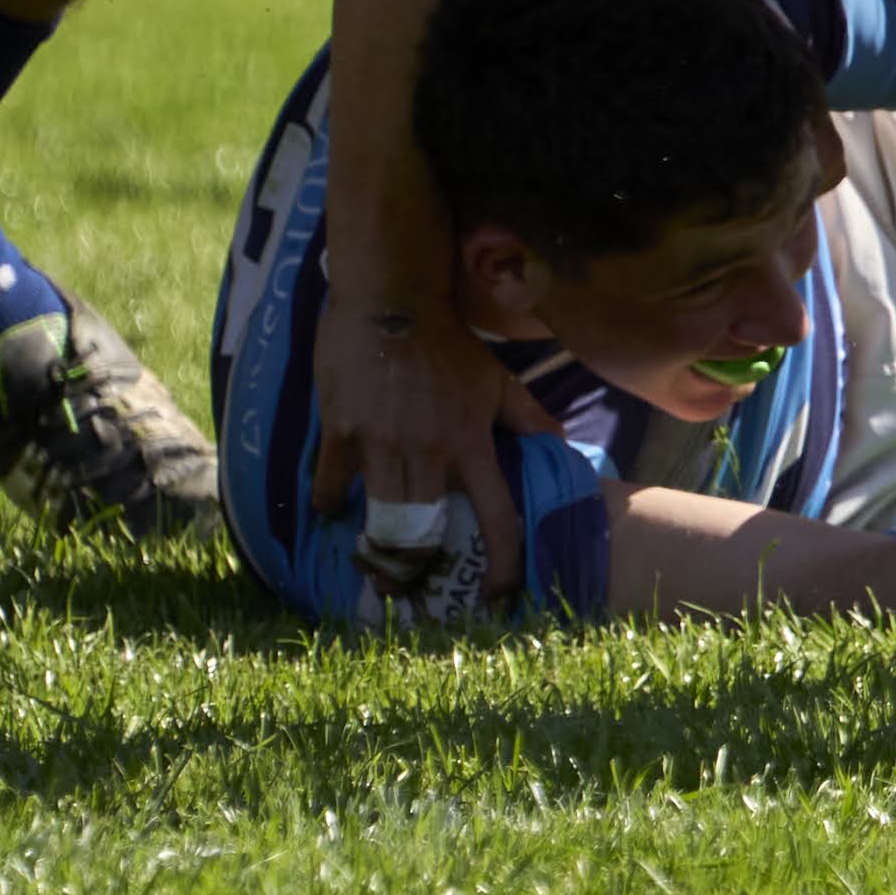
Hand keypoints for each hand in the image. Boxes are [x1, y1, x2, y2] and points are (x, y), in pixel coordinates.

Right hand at [313, 297, 550, 607]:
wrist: (393, 300)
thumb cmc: (448, 346)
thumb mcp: (497, 380)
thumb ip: (528, 419)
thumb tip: (564, 450)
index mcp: (472, 440)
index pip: (497, 513)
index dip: (501, 561)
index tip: (496, 595)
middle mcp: (429, 448)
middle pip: (426, 529)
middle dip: (422, 568)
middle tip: (415, 591)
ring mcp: (382, 441)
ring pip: (380, 515)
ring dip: (377, 548)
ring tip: (375, 569)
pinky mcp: (341, 430)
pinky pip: (331, 484)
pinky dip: (331, 503)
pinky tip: (332, 512)